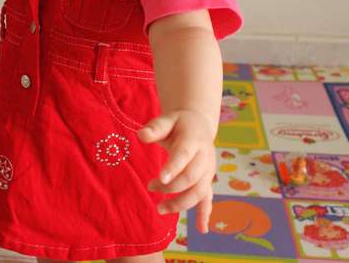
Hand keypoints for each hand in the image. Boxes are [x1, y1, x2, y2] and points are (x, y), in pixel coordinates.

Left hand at [137, 109, 216, 233]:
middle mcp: (205, 157)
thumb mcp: (167, 119)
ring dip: (181, 203)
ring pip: (199, 192)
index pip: (184, 155)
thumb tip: (140, 135)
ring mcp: (208, 171)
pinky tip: (201, 229)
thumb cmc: (178, 123)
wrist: (199, 125)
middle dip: (171, 187)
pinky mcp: (207, 180)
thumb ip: (155, 127)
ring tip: (160, 208)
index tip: (160, 178)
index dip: (173, 167)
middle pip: (191, 178)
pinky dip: (205, 214)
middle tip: (150, 187)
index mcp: (194, 139)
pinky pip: (208, 199)